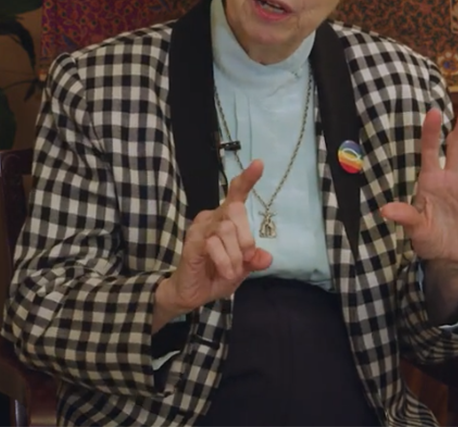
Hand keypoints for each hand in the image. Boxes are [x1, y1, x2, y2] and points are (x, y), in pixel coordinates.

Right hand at [157, 160, 272, 315]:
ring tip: (231, 272)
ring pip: (226, 229)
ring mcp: (199, 228)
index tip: (259, 164)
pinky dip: (224, 260)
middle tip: (246, 259)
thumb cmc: (215, 275)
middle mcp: (211, 217)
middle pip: (236, 210)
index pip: (236, 195)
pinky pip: (213, 244)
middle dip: (246, 238)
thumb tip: (266, 257)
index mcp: (224, 219)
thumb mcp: (241, 269)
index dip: (247, 179)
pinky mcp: (191, 242)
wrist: (191, 293)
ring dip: (235, 255)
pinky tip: (224, 271)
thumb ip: (253, 260)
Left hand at [381, 97, 457, 268]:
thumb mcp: (415, 229)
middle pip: (457, 145)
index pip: (430, 150)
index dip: (431, 132)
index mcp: (429, 180)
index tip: (433, 111)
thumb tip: (386, 211)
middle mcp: (449, 177)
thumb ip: (406, 217)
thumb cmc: (428, 240)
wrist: (450, 256)